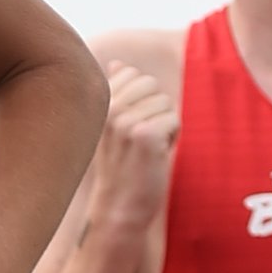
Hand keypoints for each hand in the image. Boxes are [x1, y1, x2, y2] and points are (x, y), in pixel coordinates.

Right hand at [91, 65, 177, 232]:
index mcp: (98, 103)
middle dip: (156, 110)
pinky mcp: (144, 135)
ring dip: (165, 126)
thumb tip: (118, 63)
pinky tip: (155, 156)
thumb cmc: (121, 167)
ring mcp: (124, 121)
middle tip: (141, 140)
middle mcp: (107, 109)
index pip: (133, 74)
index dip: (142, 100)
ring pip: (166, 103)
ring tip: (146, 150)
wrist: (119, 209)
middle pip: (152, 85)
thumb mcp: (112, 125)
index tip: (129, 128)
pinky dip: (172, 138)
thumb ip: (117, 92)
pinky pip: (174, 119)